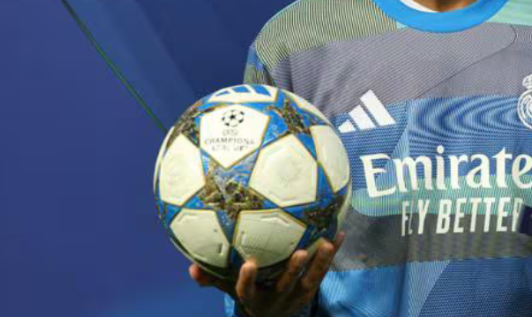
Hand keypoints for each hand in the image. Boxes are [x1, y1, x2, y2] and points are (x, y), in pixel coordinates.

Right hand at [189, 232, 344, 316]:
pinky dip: (331, 254)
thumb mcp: (228, 289)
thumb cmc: (249, 295)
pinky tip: (340, 233)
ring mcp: (296, 296)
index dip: (248, 280)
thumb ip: (211, 278)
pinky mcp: (310, 291)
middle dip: (293, 270)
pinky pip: (323, 272)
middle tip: (300, 252)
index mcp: (254, 298)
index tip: (249, 264)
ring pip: (310, 280)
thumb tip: (190, 268)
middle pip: (286, 285)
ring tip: (328, 241)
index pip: (247, 292)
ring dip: (320, 262)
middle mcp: (276, 298)